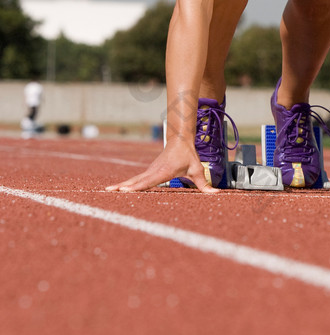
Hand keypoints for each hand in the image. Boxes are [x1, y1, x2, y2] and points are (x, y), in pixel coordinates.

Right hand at [106, 137, 220, 193]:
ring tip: (107, 191)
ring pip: (134, 179)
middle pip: (136, 180)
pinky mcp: (149, 171)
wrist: (180, 140)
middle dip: (123, 186)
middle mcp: (153, 171)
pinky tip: (118, 189)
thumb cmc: (188, 155)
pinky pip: (136, 179)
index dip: (137, 186)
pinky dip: (127, 184)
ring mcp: (149, 170)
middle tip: (109, 191)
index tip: (125, 190)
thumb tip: (216, 194)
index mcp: (163, 171)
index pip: (148, 181)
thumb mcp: (197, 169)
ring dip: (121, 185)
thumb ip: (204, 184)